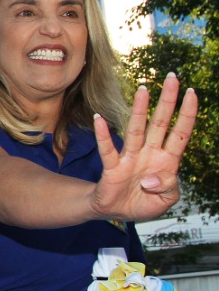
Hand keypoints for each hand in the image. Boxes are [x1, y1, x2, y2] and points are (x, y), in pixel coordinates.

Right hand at [89, 74, 197, 221]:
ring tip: (143, 90)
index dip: (187, 113)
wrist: (117, 212)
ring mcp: (131, 158)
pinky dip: (103, 135)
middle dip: (168, 100)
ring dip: (140, 110)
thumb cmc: (144, 202)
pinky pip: (108, 149)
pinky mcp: (113, 167)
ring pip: (136, 130)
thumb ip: (168, 188)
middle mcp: (149, 153)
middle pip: (160, 123)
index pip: (180, 132)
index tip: (191, 92)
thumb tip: (149, 180)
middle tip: (172, 77)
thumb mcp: (167, 201)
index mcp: (167, 160)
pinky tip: (99, 120)